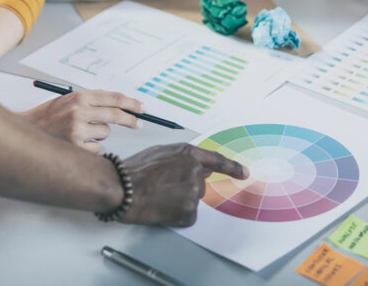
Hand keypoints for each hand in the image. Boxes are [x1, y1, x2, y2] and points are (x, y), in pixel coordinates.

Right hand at [21, 90, 142, 151]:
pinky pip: (97, 148)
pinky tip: (75, 142)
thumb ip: (91, 101)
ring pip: (105, 133)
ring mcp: (78, 130)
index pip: (114, 97)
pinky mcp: (76, 147)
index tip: (142, 107)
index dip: (131, 103)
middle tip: (138, 124)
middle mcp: (79, 111)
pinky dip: (90, 147)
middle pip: (116, 115)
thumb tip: (119, 105)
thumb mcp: (68, 100)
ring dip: (99, 134)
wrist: (27, 131)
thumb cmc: (48, 116)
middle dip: (130, 120)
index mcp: (79, 96)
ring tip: (80, 131)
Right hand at [120, 143, 248, 225]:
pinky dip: (176, 215)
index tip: (244, 173)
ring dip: (179, 201)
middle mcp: (195, 172)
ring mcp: (193, 192)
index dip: (232, 168)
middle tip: (163, 187)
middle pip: (200, 184)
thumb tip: (200, 168)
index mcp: (188, 154)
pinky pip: (187, 215)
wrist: (124, 188)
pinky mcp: (189, 211)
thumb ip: (183, 159)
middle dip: (185, 187)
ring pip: (192, 199)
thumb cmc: (135, 170)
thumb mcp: (161, 153)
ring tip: (158, 196)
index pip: (217, 161)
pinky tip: (161, 208)